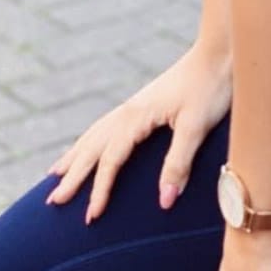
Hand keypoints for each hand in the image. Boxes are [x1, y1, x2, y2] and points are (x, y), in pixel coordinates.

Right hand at [44, 43, 232, 222]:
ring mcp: (133, 106)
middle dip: (72, 176)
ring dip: (74, 156)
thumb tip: (163, 202)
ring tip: (54, 174)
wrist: (219, 52)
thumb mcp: (197, 127)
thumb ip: (178, 163)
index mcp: (136, 117)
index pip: (110, 160)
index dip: (99, 190)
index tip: (90, 218)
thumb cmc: (210, 87)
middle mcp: (128, 110)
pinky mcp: (142, 104)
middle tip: (51, 202)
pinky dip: (90, 141)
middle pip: (92, 147)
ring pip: (94, 135)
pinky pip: (106, 127)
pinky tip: (88, 146)